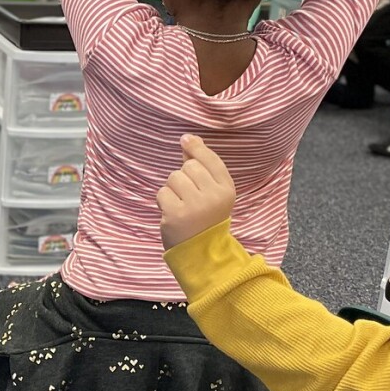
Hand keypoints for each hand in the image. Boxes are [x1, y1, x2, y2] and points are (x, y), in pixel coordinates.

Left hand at [157, 134, 235, 248]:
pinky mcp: (176, 214)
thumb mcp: (211, 192)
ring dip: (172, 189)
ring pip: (173, 178)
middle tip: (188, 196)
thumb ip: (201, 165)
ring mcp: (195, 205)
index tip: (185, 139)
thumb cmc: (205, 217)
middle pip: (189, 166)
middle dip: (183, 177)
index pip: (210, 159)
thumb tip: (188, 138)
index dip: (196, 147)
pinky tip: (173, 212)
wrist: (200, 252)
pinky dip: (163, 201)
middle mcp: (213, 196)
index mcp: (226, 189)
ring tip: (181, 205)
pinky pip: (162, 192)